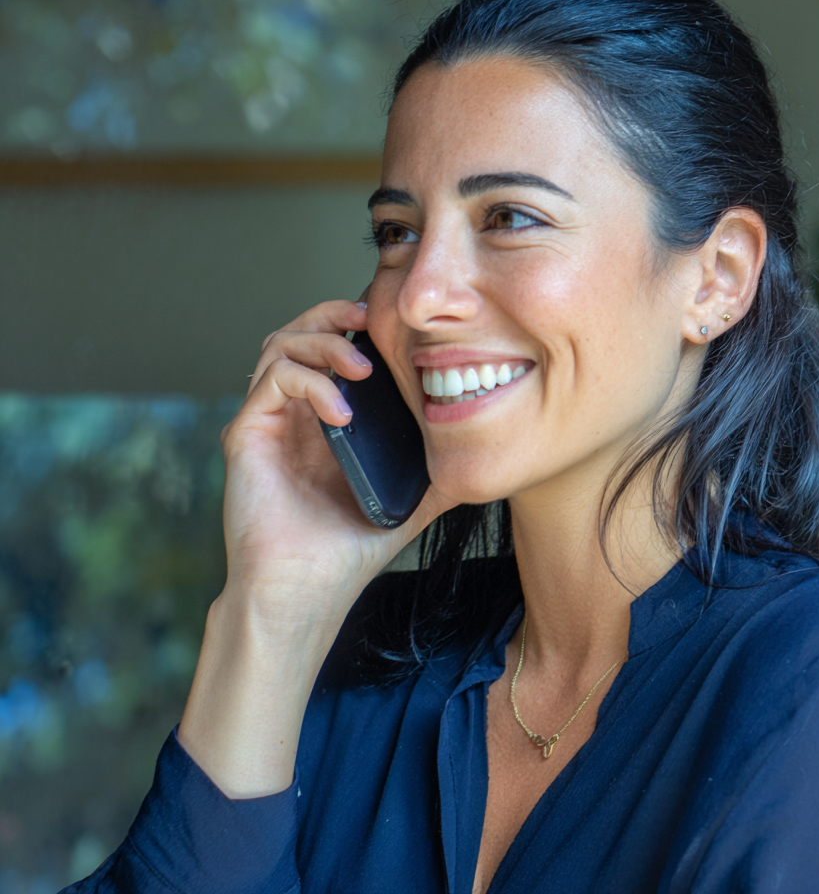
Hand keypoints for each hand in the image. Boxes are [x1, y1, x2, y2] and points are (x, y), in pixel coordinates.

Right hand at [220, 298, 447, 626]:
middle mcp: (290, 414)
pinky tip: (343, 412)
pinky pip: (273, 382)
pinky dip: (312, 383)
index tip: (394, 323)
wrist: (304, 594)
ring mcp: (266, 423)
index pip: (329, 349)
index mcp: (322, 421)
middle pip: (299, 333)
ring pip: (281, 346)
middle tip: (370, 317)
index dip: (354, 325)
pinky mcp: (245, 435)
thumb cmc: (347, 552)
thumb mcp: (408, 503)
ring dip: (324, 342)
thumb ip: (437, 476)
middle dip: (334, 315)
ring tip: (364, 365)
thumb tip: (481, 459)